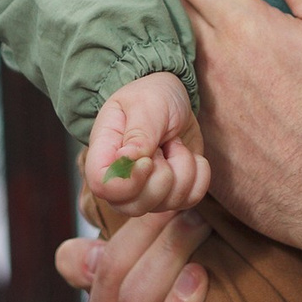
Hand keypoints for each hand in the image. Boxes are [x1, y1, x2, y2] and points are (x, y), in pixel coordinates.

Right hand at [54, 207, 211, 301]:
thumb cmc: (176, 301)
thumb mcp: (144, 275)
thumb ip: (114, 253)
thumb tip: (90, 252)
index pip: (99, 266)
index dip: (136, 230)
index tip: (167, 201)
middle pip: (127, 291)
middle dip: (165, 248)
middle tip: (199, 218)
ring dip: (173, 289)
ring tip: (202, 267)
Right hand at [86, 71, 209, 214]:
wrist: (171, 97)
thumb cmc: (150, 95)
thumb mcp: (145, 104)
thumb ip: (139, 133)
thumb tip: (128, 160)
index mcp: (104, 155)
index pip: (103, 187)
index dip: (129, 181)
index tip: (149, 159)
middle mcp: (122, 181)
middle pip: (136, 206)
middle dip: (163, 176)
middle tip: (164, 144)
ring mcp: (147, 191)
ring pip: (168, 204)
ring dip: (183, 168)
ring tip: (174, 143)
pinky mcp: (172, 193)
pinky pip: (191, 199)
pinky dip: (199, 175)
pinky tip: (189, 154)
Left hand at [145, 0, 301, 289]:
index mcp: (243, 26)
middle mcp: (208, 63)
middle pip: (164, 11)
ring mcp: (196, 107)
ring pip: (157, 57)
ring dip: (149, 36)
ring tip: (141, 22)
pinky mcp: (195, 146)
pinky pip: (166, 105)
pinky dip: (158, 86)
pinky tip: (157, 82)